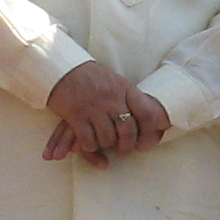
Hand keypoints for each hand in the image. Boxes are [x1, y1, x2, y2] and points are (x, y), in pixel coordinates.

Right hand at [43, 61, 167, 168]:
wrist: (64, 68)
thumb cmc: (93, 77)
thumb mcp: (117, 82)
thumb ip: (131, 99)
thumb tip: (155, 119)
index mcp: (125, 89)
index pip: (147, 113)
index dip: (149, 131)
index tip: (146, 140)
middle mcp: (112, 98)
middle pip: (128, 131)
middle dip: (126, 146)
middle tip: (123, 151)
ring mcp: (94, 107)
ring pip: (107, 138)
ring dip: (105, 145)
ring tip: (103, 144)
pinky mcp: (76, 115)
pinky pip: (88, 140)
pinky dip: (89, 146)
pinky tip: (89, 143)